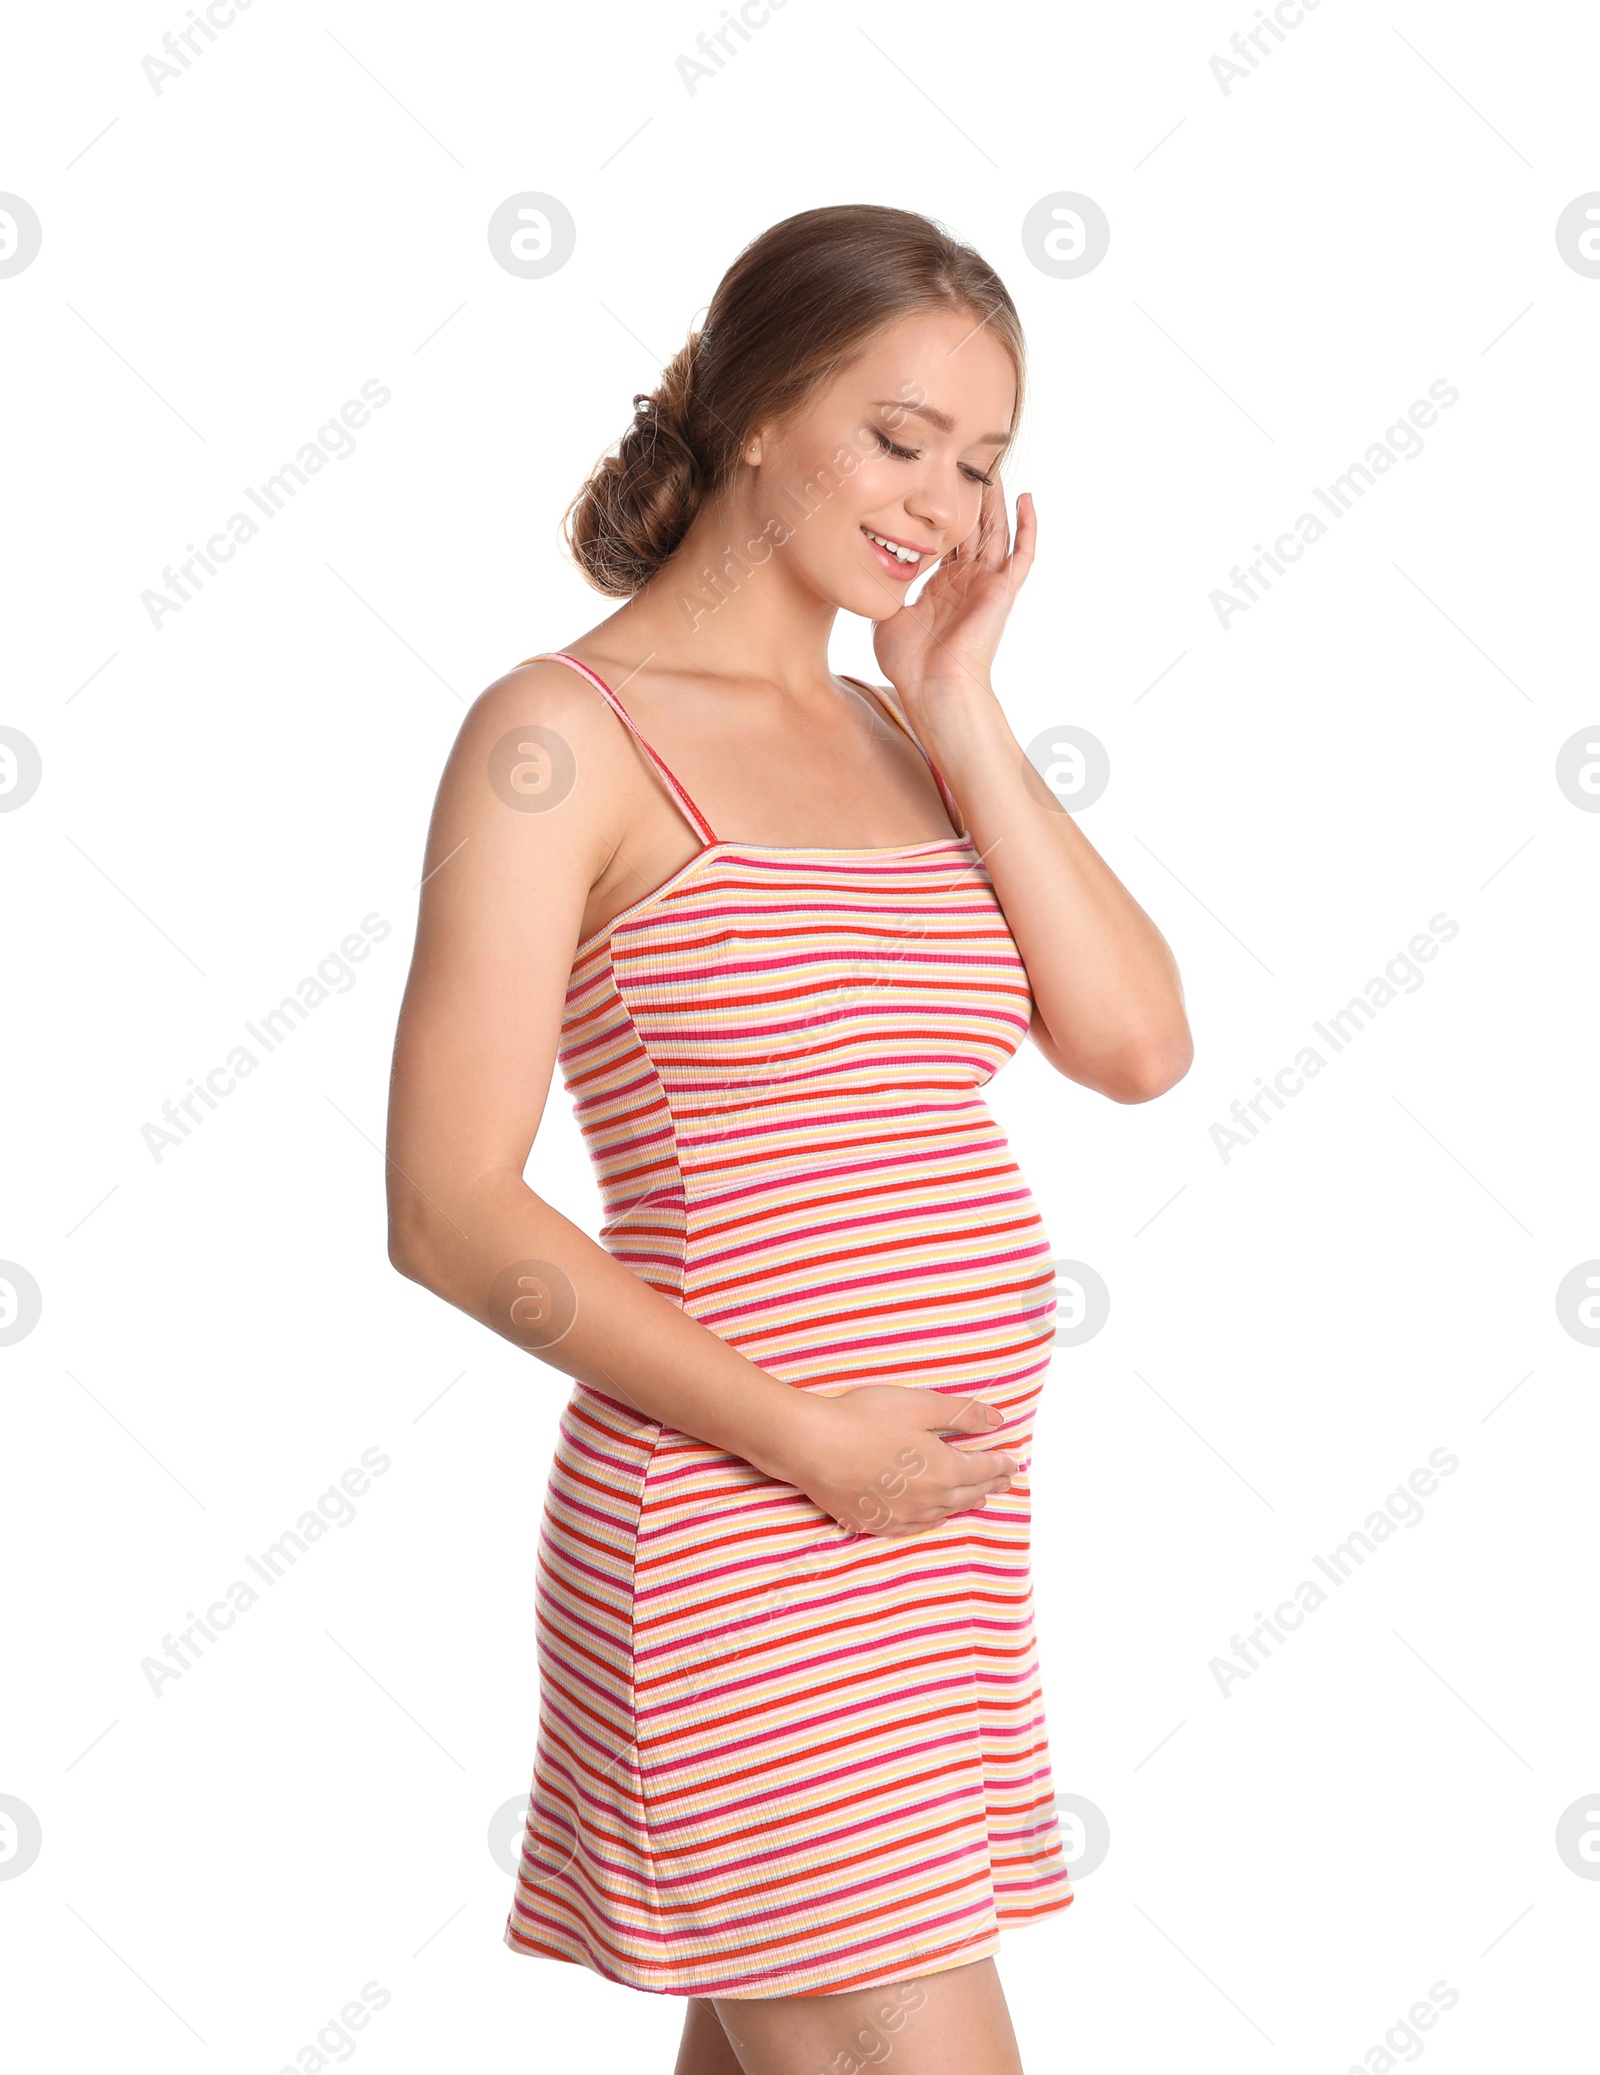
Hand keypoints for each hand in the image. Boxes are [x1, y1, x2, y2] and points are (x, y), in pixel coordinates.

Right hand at [776, 1385, 1019, 1536]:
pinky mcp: (873, 1523)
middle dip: (988, 1486)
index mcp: (943, 1470)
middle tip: (1003, 1483)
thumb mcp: (920, 1405)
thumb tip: (997, 1421)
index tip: (1013, 1463)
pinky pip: (913, 1527)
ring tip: (976, 1500)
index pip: (982, 1469)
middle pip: (967, 1494)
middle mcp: (927, 1500)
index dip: (999, 1464)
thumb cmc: (864, 1419)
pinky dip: (932, 1519)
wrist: (811, 1446)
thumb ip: (962, 1415)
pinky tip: (933, 1516)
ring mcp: (900, 1516)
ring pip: (942, 1513)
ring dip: (963, 1504)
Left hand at [872, 482, 1035, 698]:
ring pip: (997, 531)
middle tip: (962, 460)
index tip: (929, 478)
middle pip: (972, 526)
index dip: (939, 509)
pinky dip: (1028, 527)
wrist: (935, 687)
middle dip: (968, 496)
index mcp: (940, 584)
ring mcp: (987, 584)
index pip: (943, 536)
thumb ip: (885, 586)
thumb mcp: (888, 613)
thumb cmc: (910, 662)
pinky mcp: (1003, 590)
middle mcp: (966, 580)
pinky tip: (1026, 498)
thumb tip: (864, 564)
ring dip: (996, 500)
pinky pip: (1022, 554)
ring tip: (992, 466)